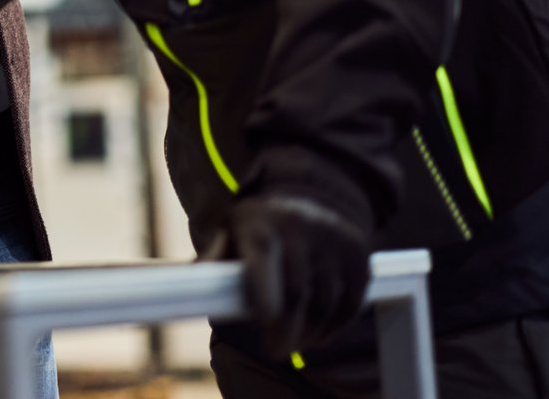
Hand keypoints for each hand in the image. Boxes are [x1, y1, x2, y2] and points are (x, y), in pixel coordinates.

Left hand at [205, 193, 370, 353]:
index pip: (263, 259)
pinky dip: (336, 324)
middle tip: (276, 350)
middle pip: (296, 291)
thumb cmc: (261, 225)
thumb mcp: (232, 231)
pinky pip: (350, 301)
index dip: (265, 294)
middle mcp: (301, 227)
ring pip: (325, 301)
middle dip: (286, 328)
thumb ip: (215, 259)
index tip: (264, 322)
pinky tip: (321, 332)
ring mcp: (333, 240)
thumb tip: (189, 284)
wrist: (310, 197)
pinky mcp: (359, 255)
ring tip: (298, 342)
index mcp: (262, 223)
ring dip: (311, 330)